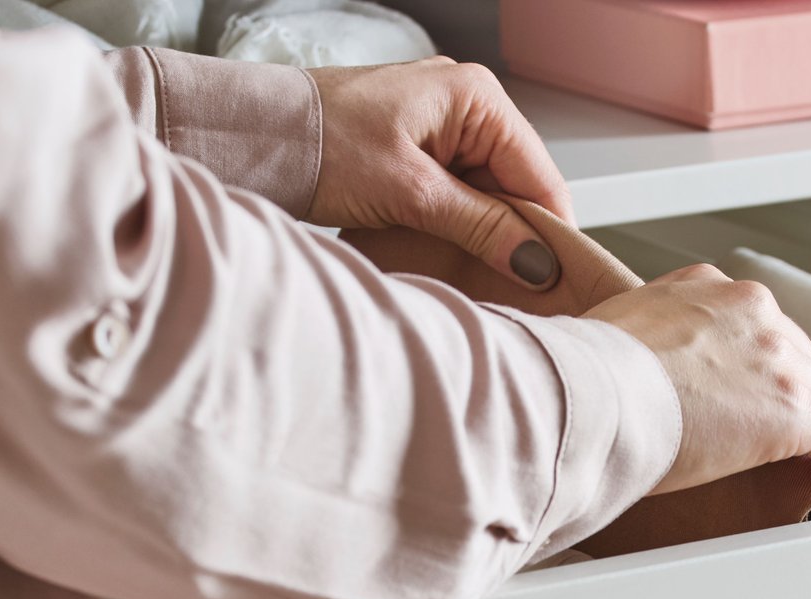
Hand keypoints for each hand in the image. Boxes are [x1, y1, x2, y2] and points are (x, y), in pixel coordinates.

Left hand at [308, 58, 571, 290]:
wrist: (258, 137)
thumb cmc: (321, 142)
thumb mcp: (411, 192)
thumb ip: (480, 226)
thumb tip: (534, 261)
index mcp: (476, 97)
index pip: (541, 175)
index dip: (550, 233)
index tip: (552, 282)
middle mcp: (468, 105)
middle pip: (520, 188)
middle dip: (519, 237)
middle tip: (518, 289)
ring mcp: (446, 128)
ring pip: (493, 197)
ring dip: (490, 237)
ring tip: (486, 277)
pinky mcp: (424, 152)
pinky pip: (464, 197)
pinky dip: (464, 228)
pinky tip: (457, 256)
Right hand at [586, 265, 810, 496]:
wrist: (588, 396)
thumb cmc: (583, 380)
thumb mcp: (614, 338)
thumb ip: (641, 347)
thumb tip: (630, 377)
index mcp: (705, 290)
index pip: (757, 329)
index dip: (764, 370)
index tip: (758, 396)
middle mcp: (750, 311)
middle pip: (800, 359)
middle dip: (797, 399)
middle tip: (788, 439)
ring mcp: (777, 358)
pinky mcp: (795, 410)